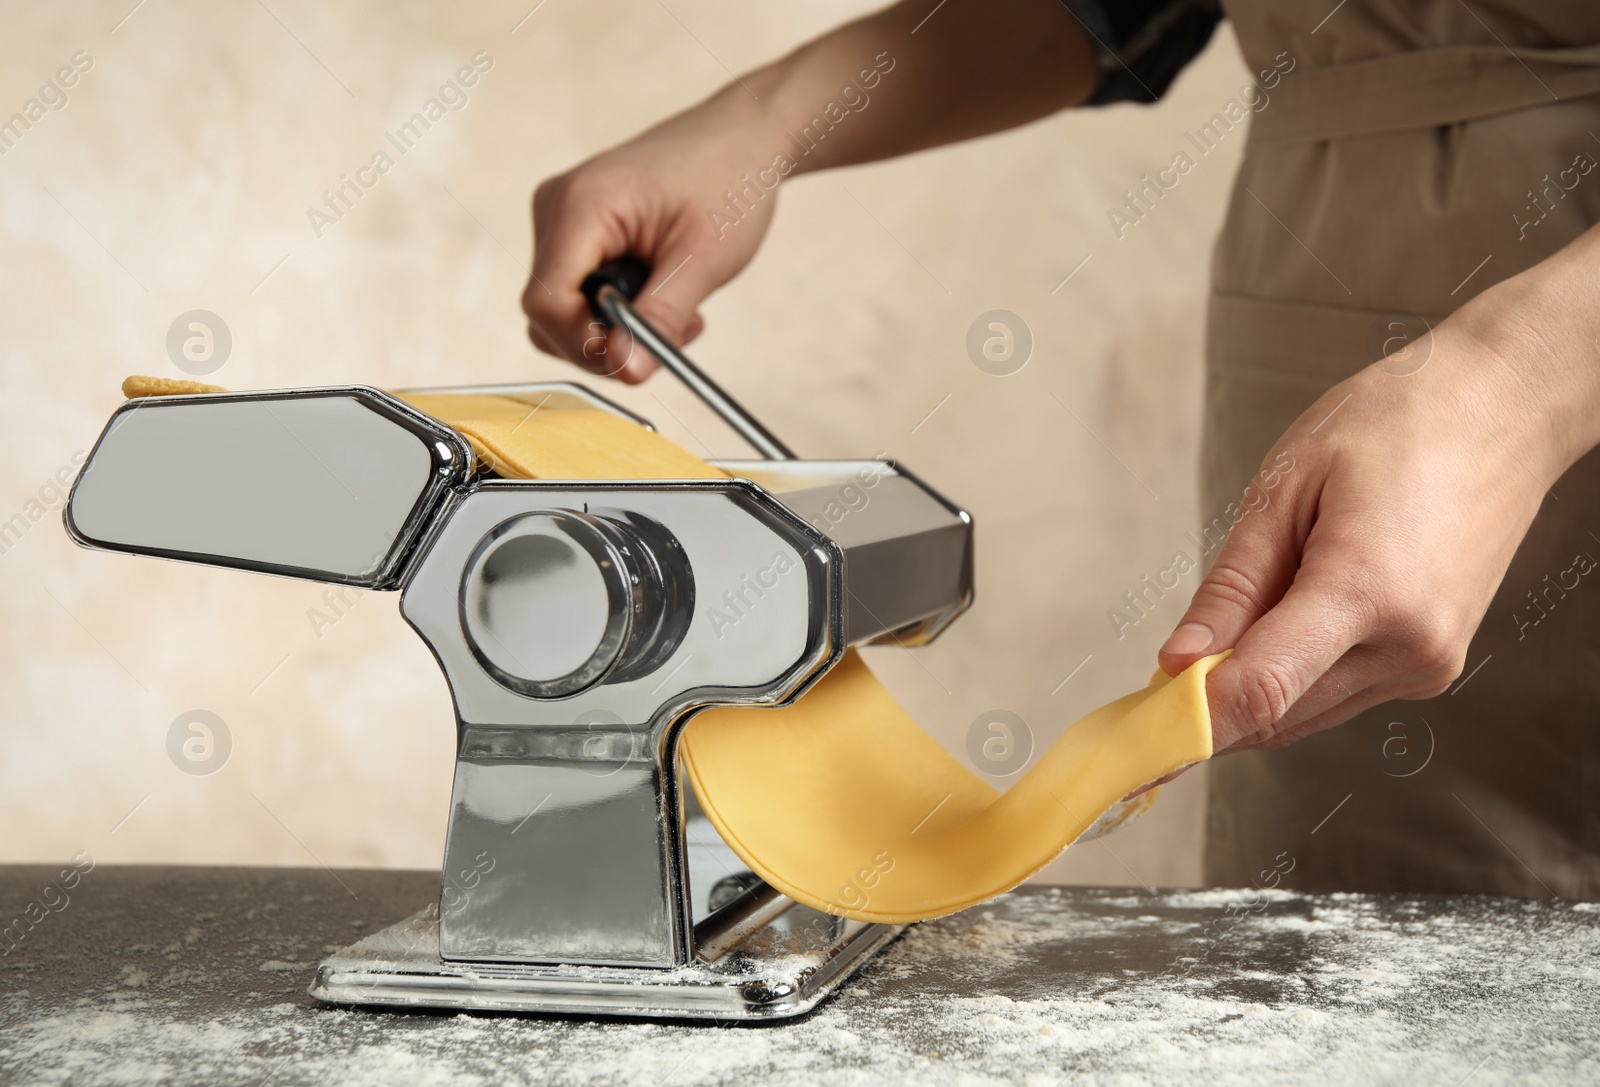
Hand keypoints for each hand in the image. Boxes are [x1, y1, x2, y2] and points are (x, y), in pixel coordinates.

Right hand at [521, 96, 778, 382]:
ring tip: (676, 310)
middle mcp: (557, 207)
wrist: (743, 137)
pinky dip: (619, 309)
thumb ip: (660, 319)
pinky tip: (662, 292)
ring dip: (618, 329)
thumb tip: (625, 372)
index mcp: (581, 204)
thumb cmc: (730, 181)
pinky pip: (580, 291)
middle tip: (670, 336)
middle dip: (607, 340)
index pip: (545, 302)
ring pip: (565, 309)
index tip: (638, 358)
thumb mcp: (703, 260)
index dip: (584, 343)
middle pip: (550, 312)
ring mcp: (563, 217)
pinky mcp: (578, 229)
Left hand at [1158, 277, 1599, 755]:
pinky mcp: (1433, 664)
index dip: (1187, 723)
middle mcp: (1409, 645)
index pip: (1259, 691)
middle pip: (1276, 715)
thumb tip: (1178, 661)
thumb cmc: (1397, 422)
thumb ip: (1232, 585)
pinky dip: (1293, 678)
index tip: (1135, 738)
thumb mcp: (1286, 486)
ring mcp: (1429, 663)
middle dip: (1208, 705)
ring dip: (1250, 692)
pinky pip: (1339, 694)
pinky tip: (1278, 625)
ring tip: (1224, 629)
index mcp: (1367, 591)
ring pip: (1305, 714)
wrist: (1503, 407)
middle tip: (1156, 675)